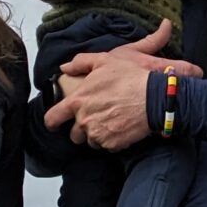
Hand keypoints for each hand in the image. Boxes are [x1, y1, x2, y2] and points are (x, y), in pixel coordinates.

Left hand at [46, 23, 198, 146]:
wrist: (155, 97)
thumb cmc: (130, 76)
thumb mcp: (105, 60)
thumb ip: (81, 63)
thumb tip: (64, 67)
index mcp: (78, 101)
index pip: (52, 118)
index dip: (52, 122)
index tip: (55, 124)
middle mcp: (84, 121)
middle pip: (74, 134)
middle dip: (82, 129)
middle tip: (96, 119)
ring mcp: (98, 134)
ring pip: (91, 141)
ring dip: (98, 134)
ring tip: (112, 122)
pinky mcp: (113, 144)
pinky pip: (108, 146)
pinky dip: (113, 139)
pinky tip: (123, 127)